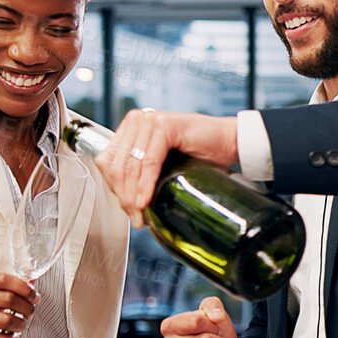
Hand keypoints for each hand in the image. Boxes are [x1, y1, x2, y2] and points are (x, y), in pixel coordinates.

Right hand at [0, 275, 36, 337]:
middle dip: (27, 307)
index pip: (5, 279)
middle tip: (30, 311)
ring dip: (21, 323)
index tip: (33, 295)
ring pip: (7, 320)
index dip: (25, 288)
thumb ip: (7, 285)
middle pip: (9, 299)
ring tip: (21, 323)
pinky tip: (13, 336)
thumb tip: (32, 282)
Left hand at [96, 109, 238, 224]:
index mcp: (132, 127)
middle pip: (116, 164)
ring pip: (130, 165)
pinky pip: (149, 162)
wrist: (229, 141)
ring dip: (132, 194)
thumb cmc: (200, 152)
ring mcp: (150, 120)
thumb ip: (141, 170)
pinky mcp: (165, 126)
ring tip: (140, 213)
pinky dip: (146, 184)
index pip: (108, 161)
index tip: (127, 209)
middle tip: (135, 217)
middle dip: (123, 195)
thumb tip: (124, 199)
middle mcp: (138, 120)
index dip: (114, 188)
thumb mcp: (163, 162)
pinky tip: (146, 200)